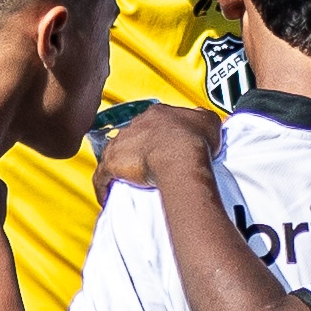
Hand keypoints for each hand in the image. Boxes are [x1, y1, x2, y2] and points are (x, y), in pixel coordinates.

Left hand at [94, 97, 223, 182]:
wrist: (181, 156)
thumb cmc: (195, 140)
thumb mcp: (208, 121)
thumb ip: (203, 118)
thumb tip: (204, 121)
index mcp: (159, 114)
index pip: (153, 122)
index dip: (158, 134)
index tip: (163, 146)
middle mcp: (137, 125)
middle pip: (133, 136)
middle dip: (138, 149)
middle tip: (149, 165)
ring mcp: (122, 142)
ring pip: (115, 153)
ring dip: (120, 166)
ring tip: (128, 181)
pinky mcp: (113, 162)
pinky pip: (102, 176)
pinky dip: (103, 186)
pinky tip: (108, 196)